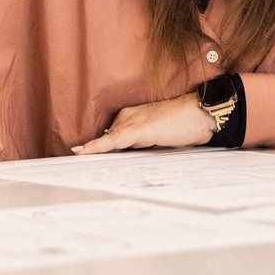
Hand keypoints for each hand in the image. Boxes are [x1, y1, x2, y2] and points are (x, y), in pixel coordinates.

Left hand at [72, 93, 213, 154]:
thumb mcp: (159, 133)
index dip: (96, 146)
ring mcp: (132, 122)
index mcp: (133, 115)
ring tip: (73, 159)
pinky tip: (82, 152)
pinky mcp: (137, 130)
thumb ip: (143, 140)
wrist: (200, 113)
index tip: (79, 154)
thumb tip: (129, 152)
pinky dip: (96, 147)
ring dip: (90, 151)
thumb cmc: (185, 123)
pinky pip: (111, 141)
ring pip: (106, 140)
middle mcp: (128, 115)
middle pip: (106, 139)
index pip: (110, 134)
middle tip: (76, 160)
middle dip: (94, 151)